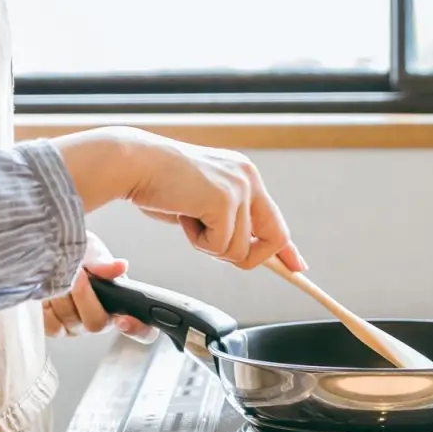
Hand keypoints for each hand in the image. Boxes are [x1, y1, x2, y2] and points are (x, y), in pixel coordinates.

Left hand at [42, 232, 158, 342]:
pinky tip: (49, 289)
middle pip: (98, 323)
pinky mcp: (53, 328)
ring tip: (61, 274)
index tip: (124, 319)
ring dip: (64, 294)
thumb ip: (105, 263)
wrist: (46, 248)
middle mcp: (100, 318)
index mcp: (119, 302)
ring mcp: (76, 326)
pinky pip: (52, 325)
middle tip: (79, 273)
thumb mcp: (92, 251)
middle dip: (85, 296)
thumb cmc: (75, 250)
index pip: (142, 329)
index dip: (137, 329)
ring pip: (72, 322)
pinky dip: (48, 305)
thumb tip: (120, 267)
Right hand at [53, 128, 306, 271]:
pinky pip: (220, 246)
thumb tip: (240, 251)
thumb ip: (225, 222)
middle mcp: (248, 178)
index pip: (276, 219)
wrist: (134, 163)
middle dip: (248, 257)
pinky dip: (198, 241)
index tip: (298, 267)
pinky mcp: (224, 200)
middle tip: (211, 244)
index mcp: (244, 176)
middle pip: (274, 238)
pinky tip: (184, 216)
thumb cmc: (157, 183)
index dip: (286, 249)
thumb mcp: (201, 203)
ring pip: (239, 250)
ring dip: (208, 244)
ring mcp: (239, 188)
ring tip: (188, 216)